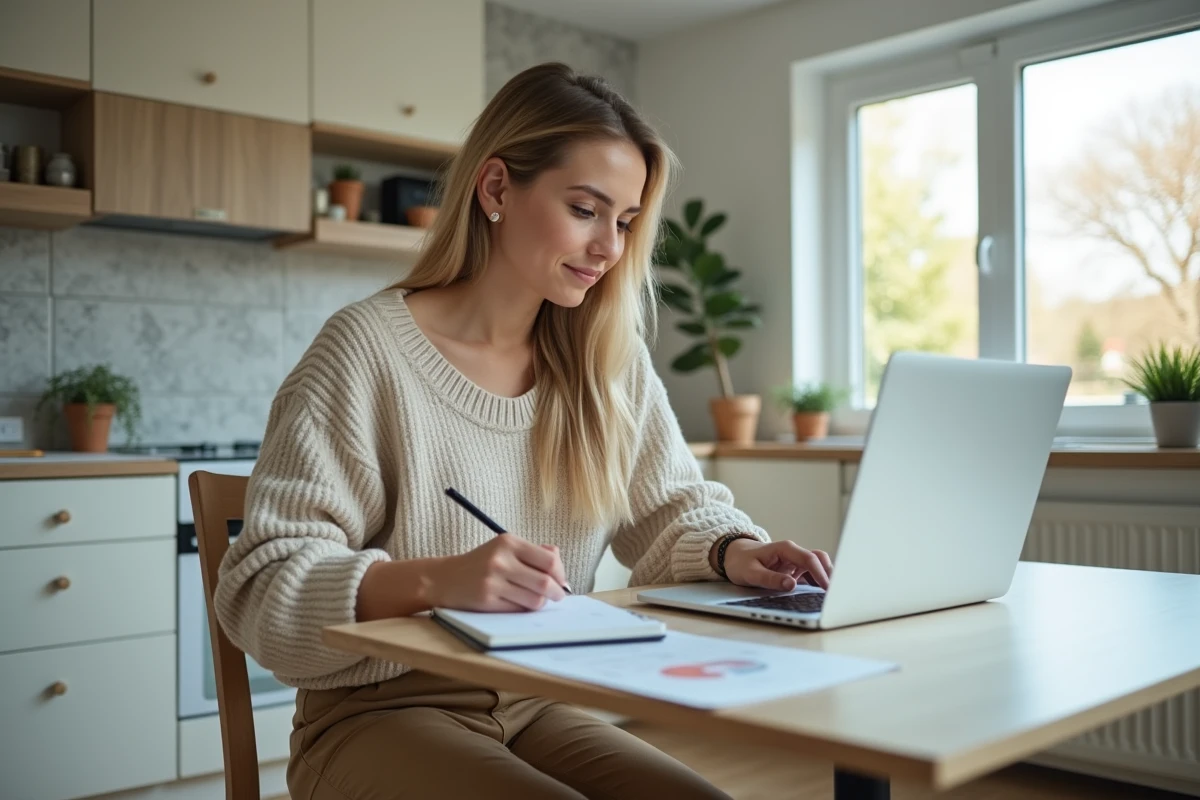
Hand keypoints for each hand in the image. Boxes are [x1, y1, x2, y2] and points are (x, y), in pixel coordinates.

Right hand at [428, 536, 567, 611]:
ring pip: (534, 600)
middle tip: (557, 596)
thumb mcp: (504, 548)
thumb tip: (559, 563)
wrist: (445, 578)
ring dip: (541, 603)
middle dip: (556, 592)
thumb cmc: (481, 563)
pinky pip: (518, 610)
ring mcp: (493, 581)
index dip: (561, 574)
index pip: (549, 560)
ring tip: (537, 600)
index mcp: (509, 542)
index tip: (560, 581)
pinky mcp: (487, 601)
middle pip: (545, 582)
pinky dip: (524, 609)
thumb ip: (533, 552)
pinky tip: (520, 603)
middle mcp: (500, 560)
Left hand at [720, 539, 832, 592]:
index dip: (820, 573)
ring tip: (832, 595)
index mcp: (784, 549)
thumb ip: (770, 579)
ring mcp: (795, 561)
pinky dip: (818, 582)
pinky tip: (821, 594)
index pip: (809, 559)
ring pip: (818, 566)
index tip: (828, 588)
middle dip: (829, 574)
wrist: (734, 556)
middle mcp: (793, 553)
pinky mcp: (794, 570)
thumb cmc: (741, 562)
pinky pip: (811, 574)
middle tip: (835, 593)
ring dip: (825, 578)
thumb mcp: (750, 573)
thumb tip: (791, 585)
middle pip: (818, 559)